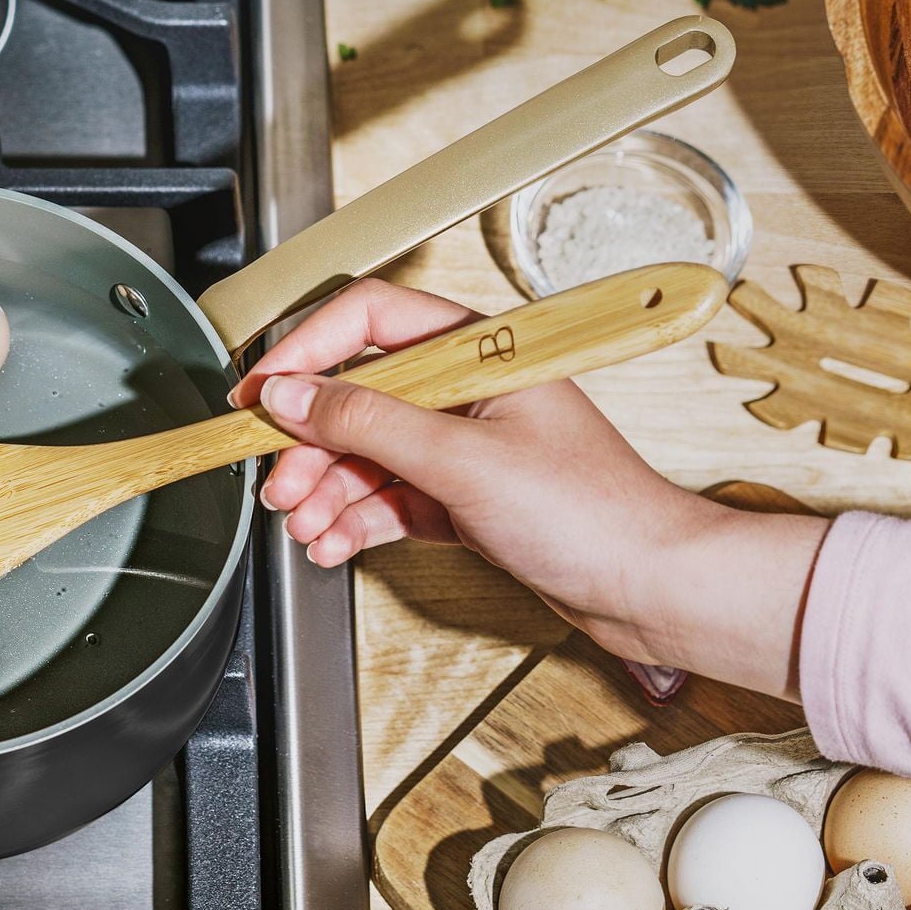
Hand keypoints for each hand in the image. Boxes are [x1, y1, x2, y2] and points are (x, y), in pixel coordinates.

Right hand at [230, 278, 826, 697]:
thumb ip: (369, 422)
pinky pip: (390, 496)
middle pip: (359, 395)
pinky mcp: (464, 496)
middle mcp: (467, 389)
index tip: (260, 393)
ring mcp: (465, 444)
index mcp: (478, 349)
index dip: (305, 353)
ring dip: (327, 489)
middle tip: (278, 482)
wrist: (650, 588)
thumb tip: (294, 395)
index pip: (367, 322)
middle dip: (311, 443)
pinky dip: (356, 518)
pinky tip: (333, 541)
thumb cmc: (592, 513)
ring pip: (369, 452)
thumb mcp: (462, 460)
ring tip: (303, 523)